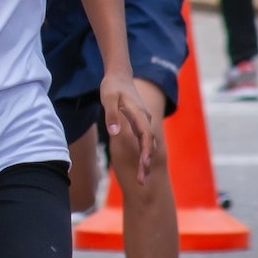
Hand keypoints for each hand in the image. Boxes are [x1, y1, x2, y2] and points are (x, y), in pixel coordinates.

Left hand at [99, 71, 154, 185]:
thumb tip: (114, 133)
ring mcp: (143, 121)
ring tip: (141, 179)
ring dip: (145, 161)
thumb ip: (111, 115)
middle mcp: (145, 119)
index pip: (145, 136)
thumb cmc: (112, 87)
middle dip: (146, 164)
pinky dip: (143, 154)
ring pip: (148, 144)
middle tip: (142, 182)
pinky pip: (144, 141)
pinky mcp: (139, 123)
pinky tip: (140, 166)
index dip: (145, 152)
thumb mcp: (108, 99)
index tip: (144, 166)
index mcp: (139, 114)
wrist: (119, 75)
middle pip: (149, 144)